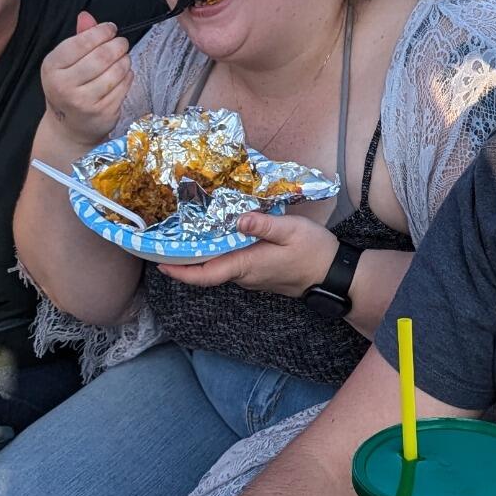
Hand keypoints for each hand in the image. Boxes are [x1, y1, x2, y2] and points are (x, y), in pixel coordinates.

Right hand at [39, 11, 131, 156]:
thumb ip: (78, 38)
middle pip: (101, 56)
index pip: (80, 42)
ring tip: (123, 58)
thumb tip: (86, 16)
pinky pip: (123, 86)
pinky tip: (123, 74)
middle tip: (121, 42)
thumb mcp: (65, 63)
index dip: (100, 32)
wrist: (69, 127)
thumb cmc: (68, 88)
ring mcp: (84, 102)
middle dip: (117, 45)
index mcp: (52, 68)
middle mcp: (64, 86)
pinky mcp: (103, 113)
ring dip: (125, 60)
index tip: (110, 28)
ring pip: (116, 71)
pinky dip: (128, 76)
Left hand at [156, 211, 336, 296]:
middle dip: (187, 258)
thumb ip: (263, 225)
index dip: (181, 271)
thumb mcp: (291, 231)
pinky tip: (221, 234)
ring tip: (189, 232)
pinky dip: (222, 252)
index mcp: (246, 265)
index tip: (160, 264)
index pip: (206, 275)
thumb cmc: (314, 253)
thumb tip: (238, 219)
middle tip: (168, 240)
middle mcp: (245, 275)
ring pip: (221, 266)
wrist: (334, 275)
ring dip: (205, 253)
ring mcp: (252, 277)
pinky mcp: (260, 273)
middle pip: (208, 269)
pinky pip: (234, 264)